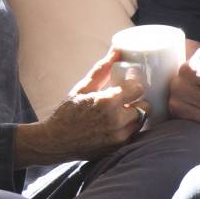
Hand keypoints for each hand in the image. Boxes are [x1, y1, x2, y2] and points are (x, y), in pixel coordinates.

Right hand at [16, 50, 145, 165]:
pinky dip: (129, 128)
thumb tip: (117, 50)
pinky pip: (133, 134)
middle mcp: (117, 120)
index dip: (135, 84)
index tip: (129, 82)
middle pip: (144, 107)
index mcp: (108, 102)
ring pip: (141, 121)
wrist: (55, 142)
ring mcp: (118, 137)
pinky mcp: (117, 148)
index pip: (138, 88)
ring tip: (123, 111)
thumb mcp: (83, 88)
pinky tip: (118, 124)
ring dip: (135, 115)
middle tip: (128, 98)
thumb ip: (102, 70)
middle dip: (138, 101)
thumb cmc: (67, 112)